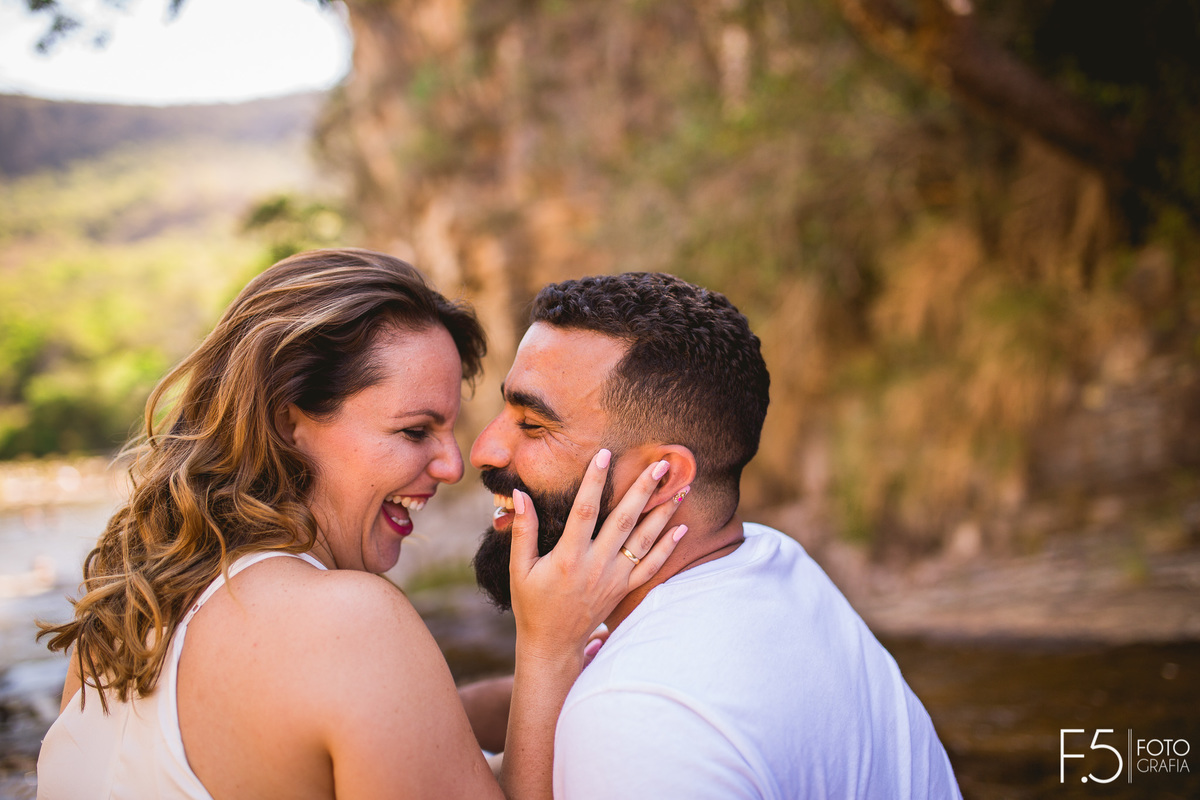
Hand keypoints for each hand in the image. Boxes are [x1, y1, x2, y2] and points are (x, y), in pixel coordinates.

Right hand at [507, 449, 686, 664]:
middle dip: (643, 489)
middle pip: (624, 519)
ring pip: (644, 540)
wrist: (553, 645)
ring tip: (681, 488)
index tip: (604, 454)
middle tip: (661, 464)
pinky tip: (681, 527)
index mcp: (568, 557)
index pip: (585, 510)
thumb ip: (523, 531)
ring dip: (663, 513)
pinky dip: (668, 547)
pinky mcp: (624, 589)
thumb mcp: (519, 569)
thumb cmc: (533, 604)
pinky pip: (652, 567)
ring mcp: (614, 578)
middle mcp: (596, 566)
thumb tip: (519, 493)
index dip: (595, 481)